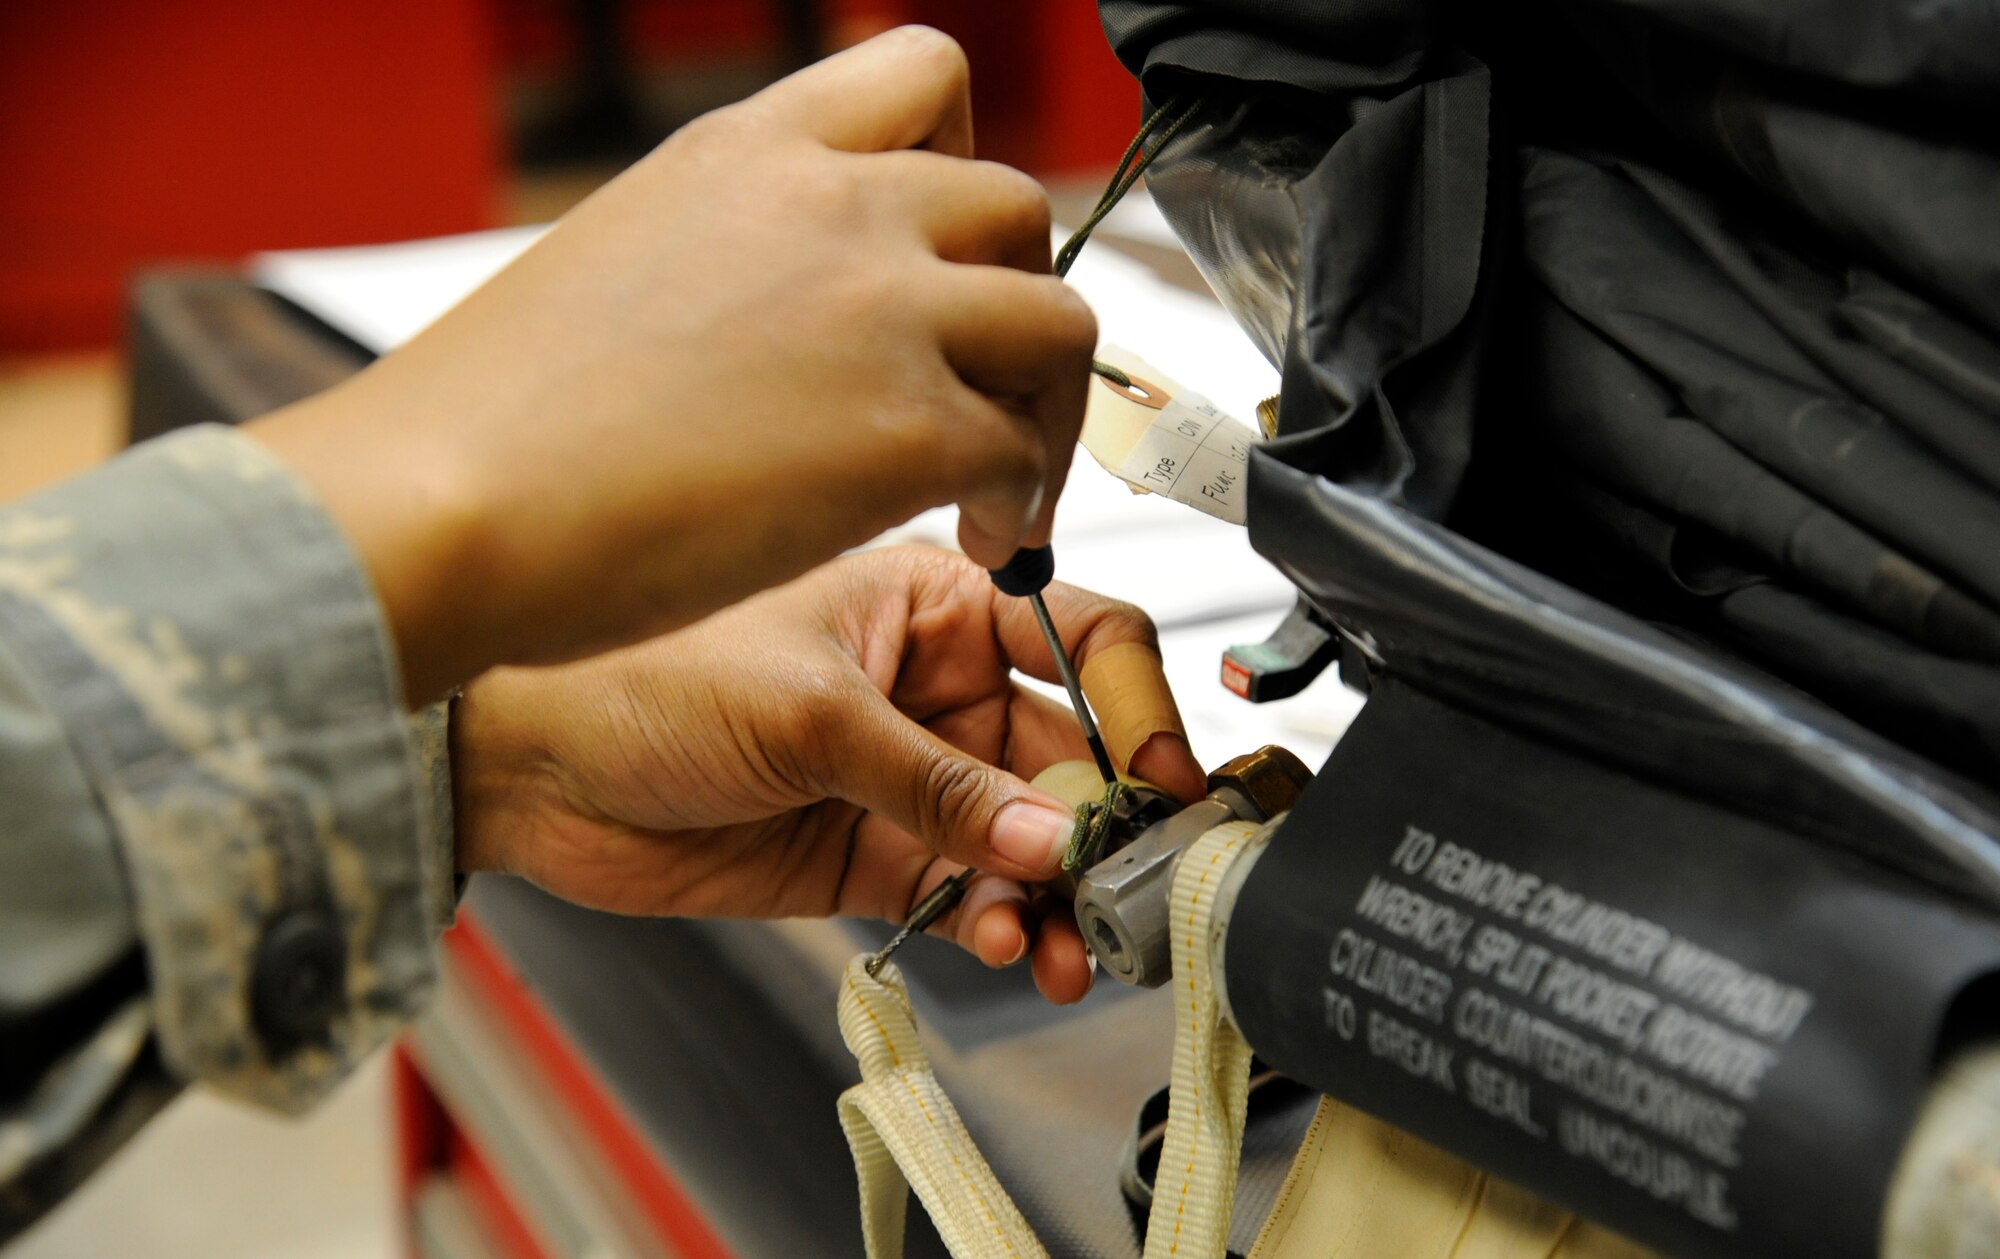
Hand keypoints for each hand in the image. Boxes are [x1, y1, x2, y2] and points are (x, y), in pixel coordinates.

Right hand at [251, 27, 1095, 701]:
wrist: (441, 503)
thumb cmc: (493, 417)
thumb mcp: (623, 259)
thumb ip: (735, 254)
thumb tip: (786, 318)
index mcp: (751, 151)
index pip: (924, 76)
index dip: (962, 160)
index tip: (942, 251)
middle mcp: (832, 208)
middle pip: (1018, 207)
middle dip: (1019, 300)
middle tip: (988, 385)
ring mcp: (879, 312)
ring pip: (1061, 323)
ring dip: (1050, 406)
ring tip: (1004, 481)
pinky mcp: (902, 431)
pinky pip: (1022, 450)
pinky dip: (1023, 500)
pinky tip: (976, 537)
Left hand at [449, 547, 1204, 1002]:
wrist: (523, 765)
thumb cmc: (633, 671)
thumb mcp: (807, 709)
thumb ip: (939, 782)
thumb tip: (1051, 832)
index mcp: (927, 598)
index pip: (1078, 637)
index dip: (1135, 704)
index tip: (1163, 777)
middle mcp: (928, 680)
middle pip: (1068, 751)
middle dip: (1105, 823)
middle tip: (1128, 884)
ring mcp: (902, 770)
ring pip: (1023, 835)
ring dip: (1057, 891)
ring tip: (1066, 942)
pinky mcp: (868, 850)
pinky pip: (964, 891)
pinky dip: (995, 922)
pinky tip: (1001, 940)